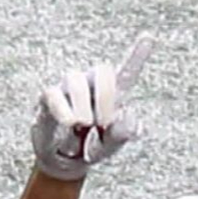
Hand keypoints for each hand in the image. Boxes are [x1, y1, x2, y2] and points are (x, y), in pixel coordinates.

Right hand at [30, 34, 152, 180]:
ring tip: (83, 125)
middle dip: (106, 97)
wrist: (65, 162)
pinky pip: (53, 94)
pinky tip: (70, 123)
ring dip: (83, 107)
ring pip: (76, 81)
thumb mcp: (110, 146)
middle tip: (103, 123)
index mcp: (113, 94)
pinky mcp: (49, 97)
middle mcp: (91, 84)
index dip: (137, 55)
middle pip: (102, 71)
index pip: (127, 72)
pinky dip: (63, 111)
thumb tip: (128, 115)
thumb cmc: (90, 147)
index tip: (148, 36)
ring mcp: (69, 88)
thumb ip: (121, 134)